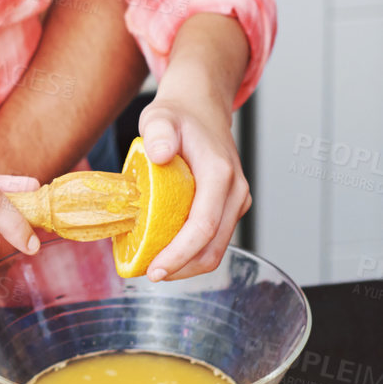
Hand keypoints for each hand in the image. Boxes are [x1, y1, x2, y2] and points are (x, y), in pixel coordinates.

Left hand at [137, 91, 250, 280]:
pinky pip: (214, 238)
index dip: (180, 253)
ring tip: (155, 268)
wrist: (202, 108)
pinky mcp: (229, 207)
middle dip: (182, 268)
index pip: (204, 225)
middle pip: (214, 246)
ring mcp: (235, 201)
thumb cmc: (179, 115)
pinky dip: (192, 251)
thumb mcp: (160, 116)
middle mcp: (235, 191)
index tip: (155, 270)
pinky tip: (167, 251)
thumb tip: (160, 154)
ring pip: (216, 247)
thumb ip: (158, 132)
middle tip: (148, 275)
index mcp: (220, 174)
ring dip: (188, 264)